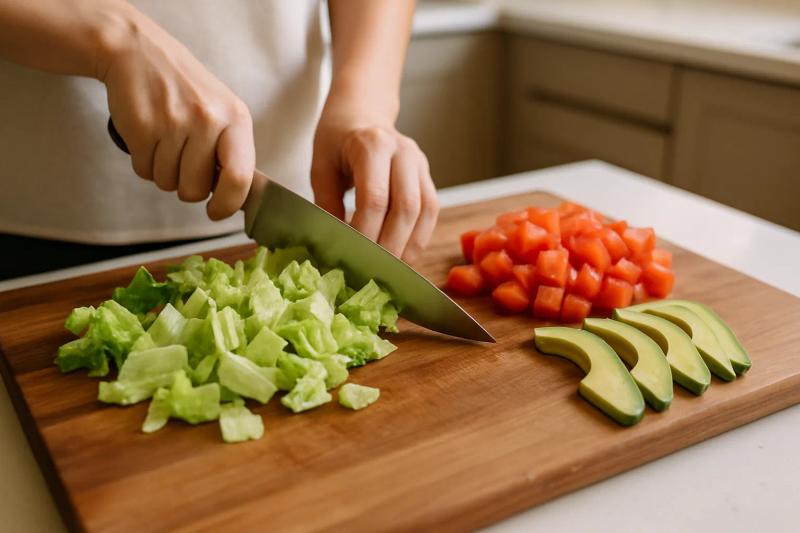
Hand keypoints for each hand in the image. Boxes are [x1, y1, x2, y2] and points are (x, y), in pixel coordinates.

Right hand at [98, 10, 253, 219]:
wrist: (138, 52)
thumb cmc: (185, 90)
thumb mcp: (221, 112)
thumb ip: (231, 152)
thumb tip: (235, 199)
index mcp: (236, 119)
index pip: (240, 178)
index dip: (227, 205)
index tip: (216, 212)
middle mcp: (208, 121)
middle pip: (196, 190)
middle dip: (186, 184)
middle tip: (182, 158)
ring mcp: (174, 123)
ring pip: (167, 183)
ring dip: (163, 171)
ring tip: (164, 140)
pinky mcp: (142, 128)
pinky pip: (144, 171)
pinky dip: (143, 161)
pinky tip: (148, 136)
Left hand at [311, 112, 439, 262]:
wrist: (361, 113)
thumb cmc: (336, 141)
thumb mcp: (321, 168)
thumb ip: (327, 205)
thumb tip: (334, 247)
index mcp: (372, 144)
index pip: (375, 198)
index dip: (365, 232)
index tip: (352, 256)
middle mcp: (403, 151)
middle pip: (406, 207)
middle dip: (391, 245)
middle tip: (374, 271)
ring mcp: (420, 162)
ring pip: (426, 211)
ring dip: (410, 245)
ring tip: (392, 270)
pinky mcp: (427, 176)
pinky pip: (431, 211)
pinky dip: (420, 237)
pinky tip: (404, 255)